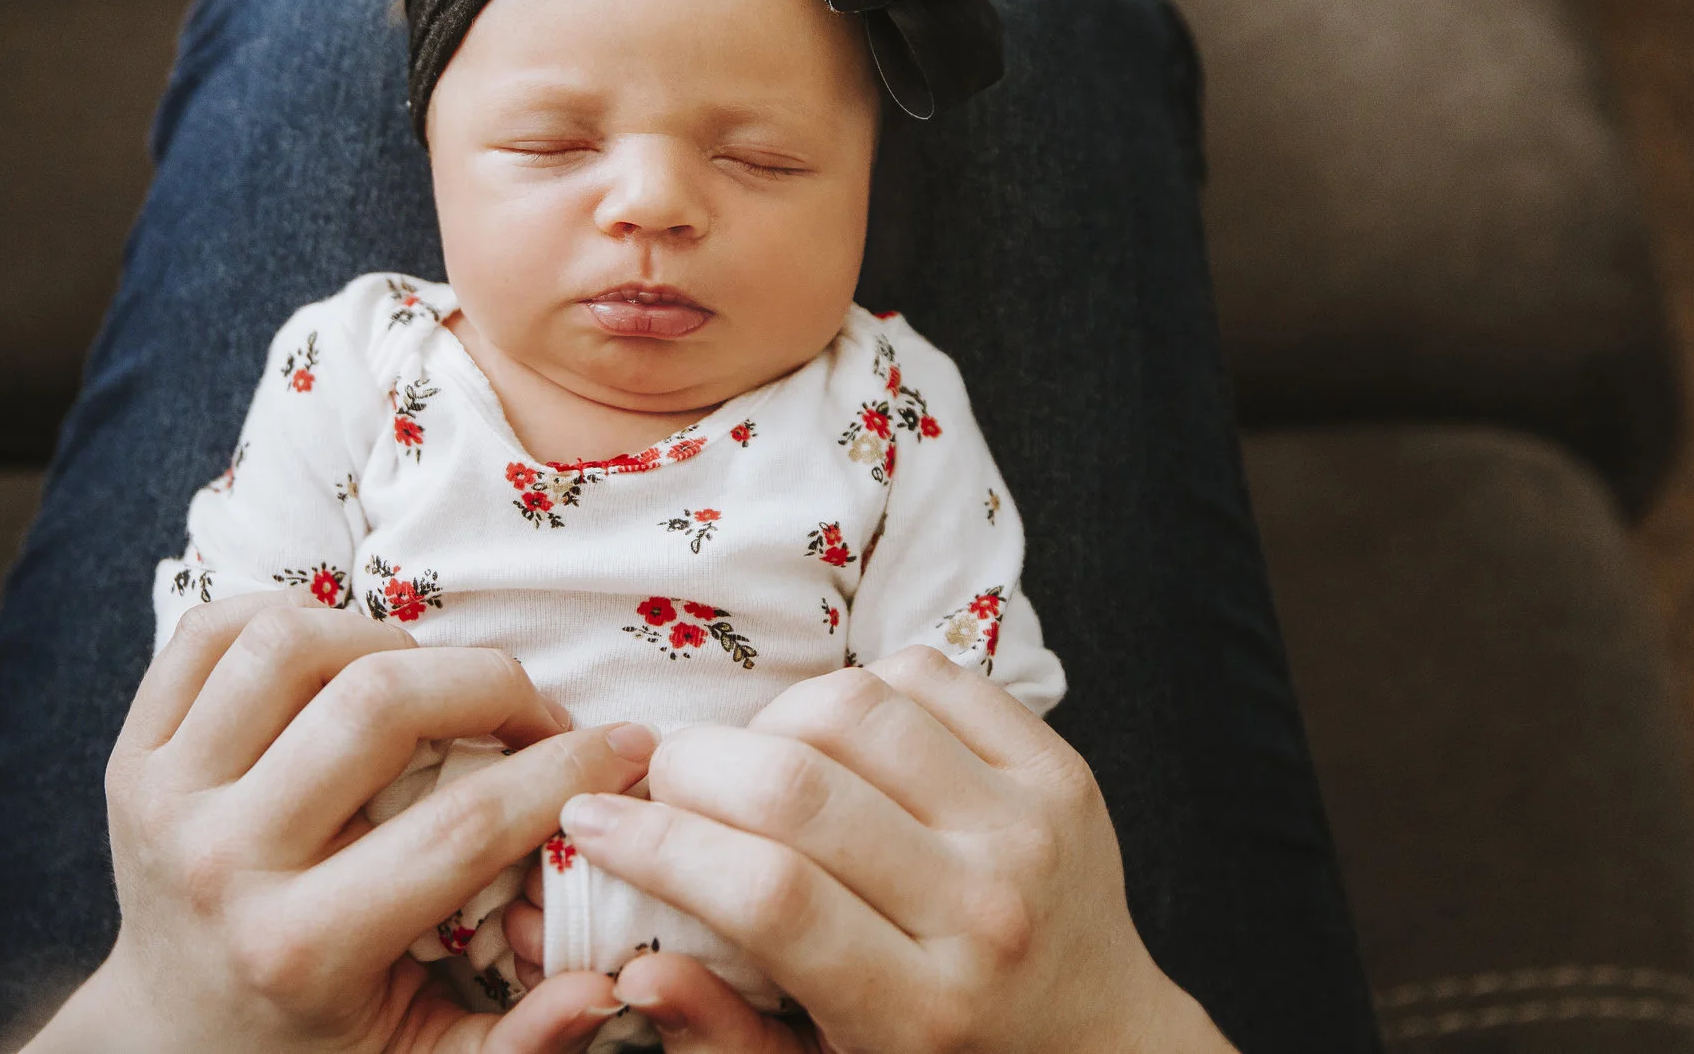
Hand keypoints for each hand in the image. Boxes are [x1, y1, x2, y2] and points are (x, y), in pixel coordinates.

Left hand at [25, 592, 657, 1053]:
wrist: (166, 1037)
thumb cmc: (317, 1040)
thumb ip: (519, 1041)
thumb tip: (606, 985)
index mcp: (301, 949)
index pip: (461, 828)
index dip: (564, 772)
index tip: (624, 748)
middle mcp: (222, 863)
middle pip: (376, 704)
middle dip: (490, 683)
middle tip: (533, 710)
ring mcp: (163, 797)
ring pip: (291, 642)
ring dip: (386, 637)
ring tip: (431, 679)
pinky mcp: (129, 751)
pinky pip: (210, 631)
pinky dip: (289, 613)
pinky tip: (344, 652)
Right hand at [542, 647, 1233, 1053]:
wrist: (1101, 1042)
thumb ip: (727, 1035)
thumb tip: (634, 974)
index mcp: (921, 1012)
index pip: (770, 895)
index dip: (660, 844)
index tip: (592, 821)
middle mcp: (985, 911)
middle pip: (800, 790)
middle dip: (694, 768)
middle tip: (660, 782)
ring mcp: (1031, 828)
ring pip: (858, 708)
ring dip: (771, 721)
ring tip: (751, 763)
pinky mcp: (1059, 768)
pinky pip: (930, 676)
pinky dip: (859, 687)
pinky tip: (835, 740)